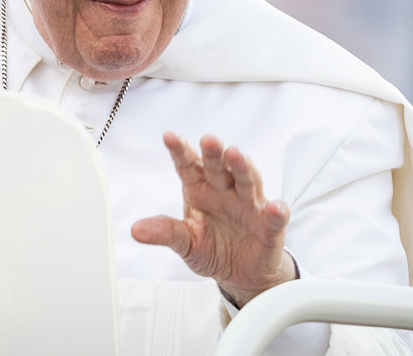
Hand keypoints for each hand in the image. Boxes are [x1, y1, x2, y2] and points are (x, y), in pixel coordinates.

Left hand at [131, 132, 296, 307]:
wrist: (240, 275)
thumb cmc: (213, 250)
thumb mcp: (185, 243)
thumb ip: (165, 232)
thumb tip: (135, 229)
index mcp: (200, 190)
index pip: (188, 166)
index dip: (180, 151)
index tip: (169, 137)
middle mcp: (225, 191)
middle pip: (219, 168)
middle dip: (214, 153)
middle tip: (208, 140)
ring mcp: (249, 206)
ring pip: (247, 181)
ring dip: (242, 167)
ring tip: (235, 155)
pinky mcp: (270, 227)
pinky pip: (275, 218)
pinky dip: (277, 212)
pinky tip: (275, 207)